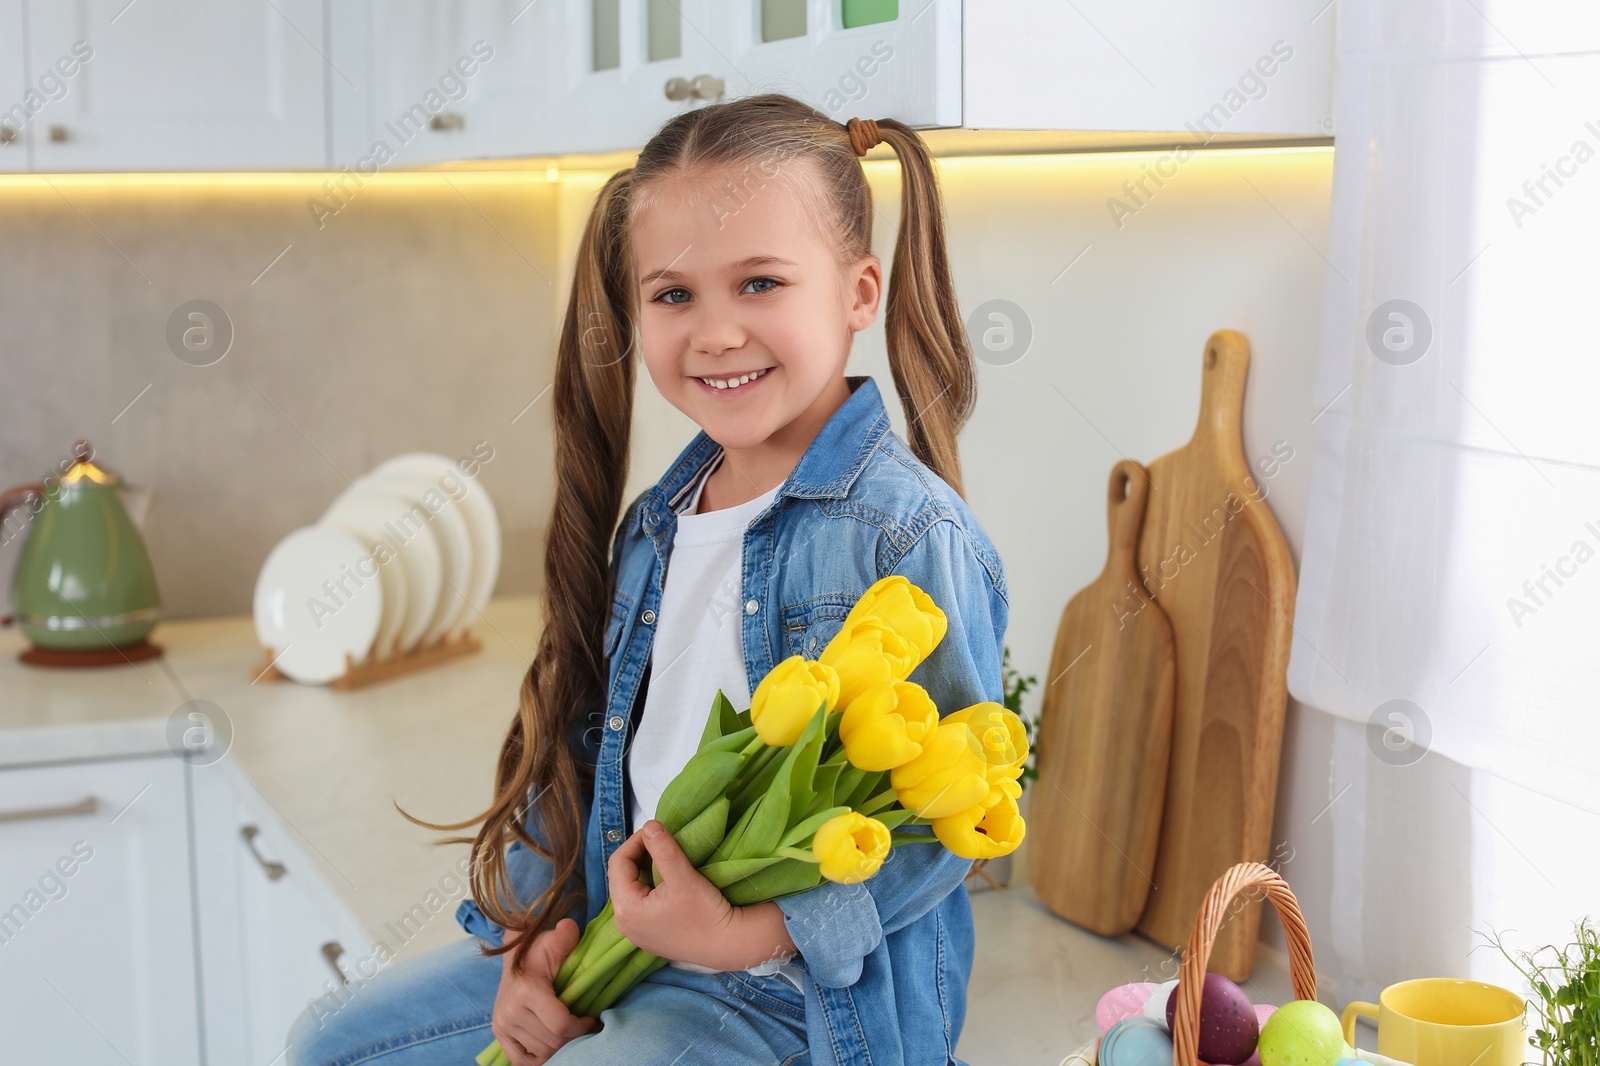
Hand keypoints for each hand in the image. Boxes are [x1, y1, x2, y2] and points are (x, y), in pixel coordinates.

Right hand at [491, 919, 599, 1065]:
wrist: (513, 959)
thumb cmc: (538, 951)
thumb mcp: (552, 943)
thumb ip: (563, 938)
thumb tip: (569, 926)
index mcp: (526, 992)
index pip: (560, 1024)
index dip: (581, 1026)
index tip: (590, 1018)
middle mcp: (510, 1012)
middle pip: (553, 1041)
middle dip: (573, 1036)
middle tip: (583, 1026)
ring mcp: (503, 1025)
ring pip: (541, 1052)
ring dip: (560, 1046)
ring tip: (569, 1031)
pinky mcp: (499, 1034)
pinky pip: (522, 1060)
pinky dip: (540, 1057)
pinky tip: (552, 1044)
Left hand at [607, 820, 746, 968]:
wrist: (729, 946)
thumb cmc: (706, 913)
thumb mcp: (683, 877)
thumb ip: (663, 848)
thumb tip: (648, 824)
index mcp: (625, 908)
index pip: (618, 862)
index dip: (636, 841)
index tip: (657, 830)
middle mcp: (624, 923)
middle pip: (622, 876)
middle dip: (640, 855)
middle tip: (663, 842)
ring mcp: (636, 932)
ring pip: (632, 889)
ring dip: (646, 869)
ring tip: (667, 859)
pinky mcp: (649, 936)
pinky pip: (641, 903)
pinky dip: (651, 886)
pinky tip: (669, 881)